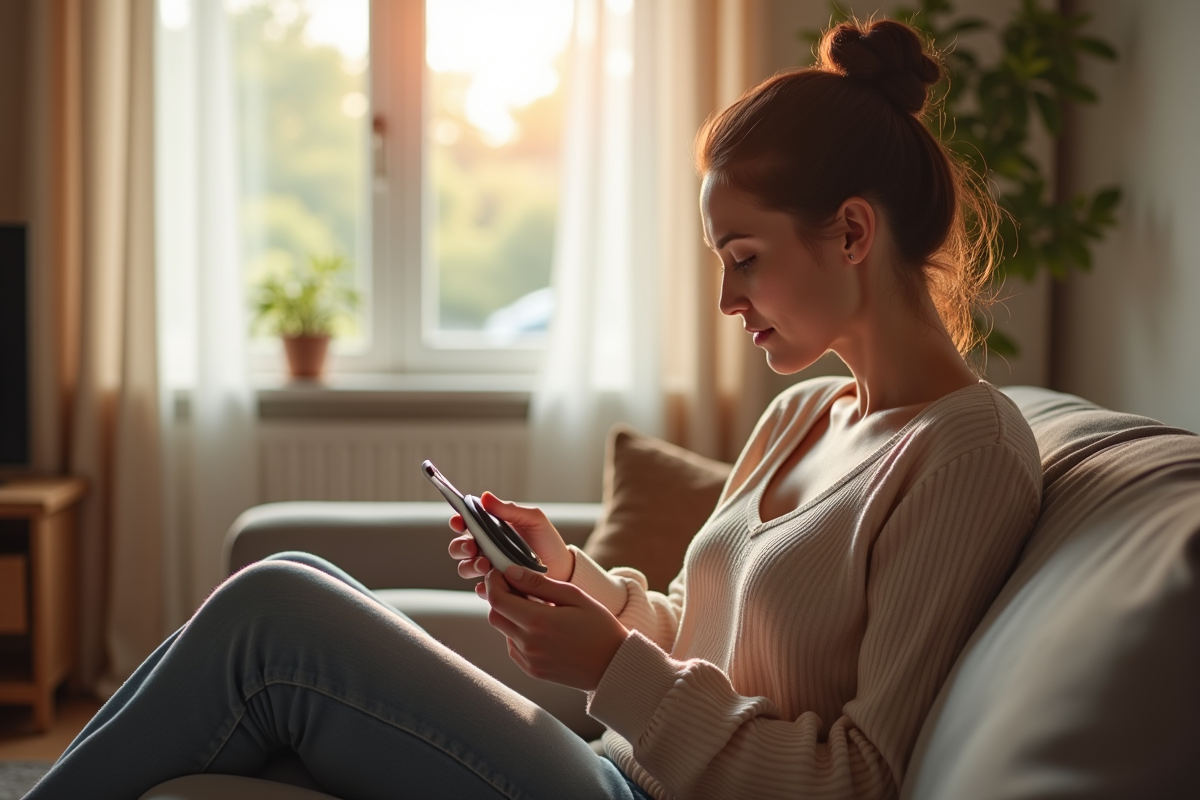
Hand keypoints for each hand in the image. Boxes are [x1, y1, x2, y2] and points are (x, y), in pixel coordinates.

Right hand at [447, 492, 574, 582]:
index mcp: (491, 529)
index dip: (458, 521)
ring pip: (465, 568)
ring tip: (486, 566)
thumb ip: (510, 509)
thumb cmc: (547, 541)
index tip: (459, 521)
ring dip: (470, 566)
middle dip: (460, 547)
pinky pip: (480, 588)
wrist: (563, 570)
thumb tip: (486, 497)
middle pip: (458, 547)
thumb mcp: (533, 520)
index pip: (466, 524)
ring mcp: (489, 569)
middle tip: (472, 548)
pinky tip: (495, 583)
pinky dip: (483, 586)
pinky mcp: (496, 587)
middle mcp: (486, 548)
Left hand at [478, 566, 627, 691]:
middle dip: (500, 597)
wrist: (614, 665)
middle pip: (495, 615)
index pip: (497, 599)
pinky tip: (541, 628)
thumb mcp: (574, 596)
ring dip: (511, 616)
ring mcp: (529, 660)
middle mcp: (529, 643)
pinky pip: (513, 647)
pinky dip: (518, 634)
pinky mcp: (532, 671)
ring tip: (537, 609)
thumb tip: (511, 571)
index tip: (501, 573)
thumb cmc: (599, 626)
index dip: (494, 582)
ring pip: (504, 631)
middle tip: (519, 587)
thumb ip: (539, 584)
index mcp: (539, 621)